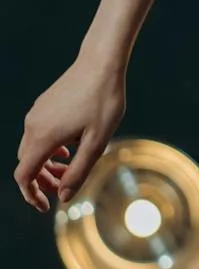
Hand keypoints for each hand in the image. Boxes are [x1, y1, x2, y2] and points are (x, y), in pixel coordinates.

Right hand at [14, 55, 125, 212]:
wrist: (102, 62)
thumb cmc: (103, 101)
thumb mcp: (97, 142)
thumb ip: (79, 171)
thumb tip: (64, 197)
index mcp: (43, 137)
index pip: (24, 176)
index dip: (32, 195)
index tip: (47, 206)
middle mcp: (33, 125)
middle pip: (27, 164)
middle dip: (42, 181)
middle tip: (65, 188)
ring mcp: (36, 113)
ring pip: (31, 149)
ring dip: (46, 164)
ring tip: (69, 168)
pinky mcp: (43, 105)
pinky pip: (37, 134)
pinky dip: (48, 149)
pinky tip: (68, 148)